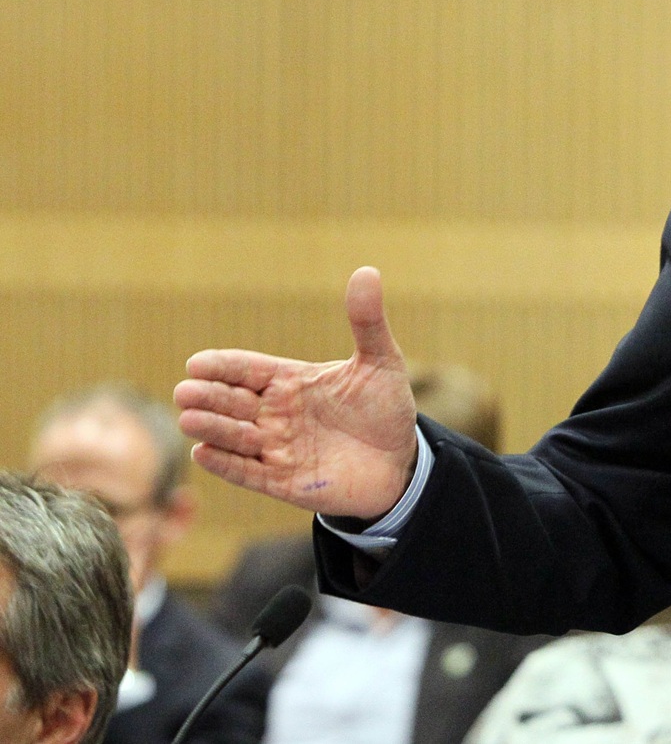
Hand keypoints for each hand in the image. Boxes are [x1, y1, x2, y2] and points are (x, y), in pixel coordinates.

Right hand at [174, 267, 418, 519]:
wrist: (402, 461)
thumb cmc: (385, 408)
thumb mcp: (380, 362)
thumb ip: (367, 322)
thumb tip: (367, 271)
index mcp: (291, 381)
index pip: (247, 369)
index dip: (222, 366)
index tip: (197, 363)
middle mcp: (276, 413)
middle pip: (232, 402)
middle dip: (209, 397)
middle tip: (186, 391)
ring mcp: (277, 448)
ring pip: (233, 437)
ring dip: (213, 428)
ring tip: (190, 419)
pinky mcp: (283, 482)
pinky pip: (247, 473)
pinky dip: (225, 464)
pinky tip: (203, 454)